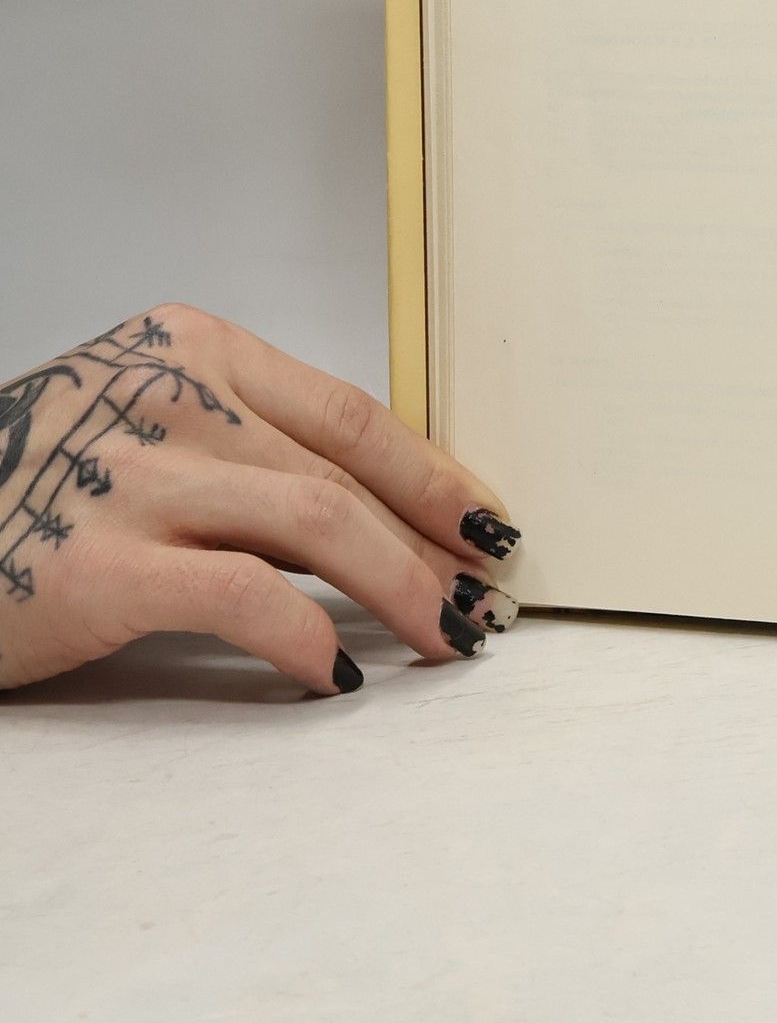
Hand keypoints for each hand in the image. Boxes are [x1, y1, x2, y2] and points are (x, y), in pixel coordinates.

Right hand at [0, 306, 521, 695]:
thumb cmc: (26, 491)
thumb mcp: (142, 431)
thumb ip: (244, 449)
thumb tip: (379, 513)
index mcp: (193, 349)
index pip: (351, 413)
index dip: (433, 474)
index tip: (485, 522)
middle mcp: (170, 396)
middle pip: (346, 474)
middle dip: (433, 542)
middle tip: (484, 598)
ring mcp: (132, 476)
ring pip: (322, 524)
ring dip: (404, 587)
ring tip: (447, 636)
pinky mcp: (96, 565)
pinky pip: (245, 597)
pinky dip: (309, 637)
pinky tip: (339, 673)